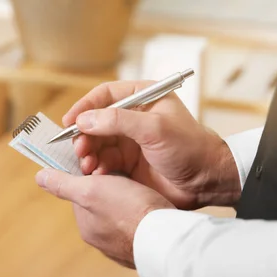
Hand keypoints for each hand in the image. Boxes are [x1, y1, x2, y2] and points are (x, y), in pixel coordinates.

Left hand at [35, 168, 173, 267]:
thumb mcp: (91, 190)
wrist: (168, 239)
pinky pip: (138, 225)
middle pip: (101, 203)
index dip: (92, 175)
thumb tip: (39, 177)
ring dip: (128, 201)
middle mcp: (101, 240)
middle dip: (110, 188)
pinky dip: (142, 215)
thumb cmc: (129, 211)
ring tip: (141, 190)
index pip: (81, 193)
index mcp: (86, 227)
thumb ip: (64, 184)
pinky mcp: (143, 247)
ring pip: (120, 214)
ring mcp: (123, 246)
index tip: (105, 164)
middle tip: (126, 174)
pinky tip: (151, 208)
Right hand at [63, 80, 240, 209]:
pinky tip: (99, 176)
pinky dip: (97, 169)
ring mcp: (130, 142)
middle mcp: (133, 118)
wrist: (206, 181)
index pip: (105, 95)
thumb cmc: (189, 148)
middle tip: (79, 149)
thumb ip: (118, 121)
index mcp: (143, 99)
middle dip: (84, 135)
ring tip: (88, 165)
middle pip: (96, 122)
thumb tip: (84, 120)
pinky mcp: (128, 164)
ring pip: (97, 144)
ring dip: (88, 154)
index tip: (69, 122)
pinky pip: (104, 163)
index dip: (85, 107)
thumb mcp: (154, 129)